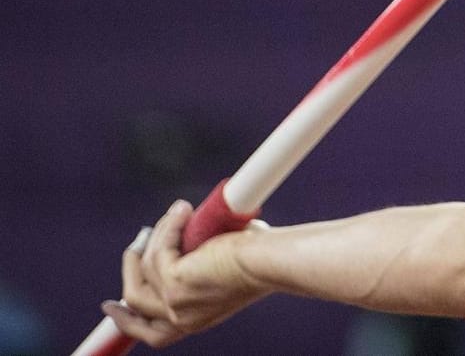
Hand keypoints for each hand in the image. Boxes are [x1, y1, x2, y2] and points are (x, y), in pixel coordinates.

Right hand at [102, 200, 270, 347]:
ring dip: (155, 238)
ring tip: (176, 213)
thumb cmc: (262, 259)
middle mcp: (182, 320)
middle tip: (135, 245)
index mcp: (195, 321)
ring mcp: (175, 304)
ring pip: (144, 270)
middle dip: (129, 272)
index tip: (111, 306)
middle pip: (135, 305)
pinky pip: (158, 251)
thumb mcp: (223, 270)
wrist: (273, 261)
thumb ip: (201, 265)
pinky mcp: (174, 283)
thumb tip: (190, 237)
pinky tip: (182, 211)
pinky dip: (167, 228)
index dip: (127, 321)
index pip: (153, 333)